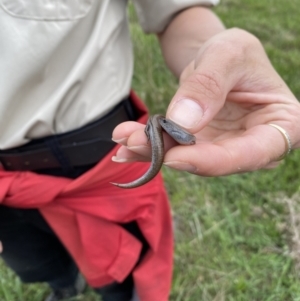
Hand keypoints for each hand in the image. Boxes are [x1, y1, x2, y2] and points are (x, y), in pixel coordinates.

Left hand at [112, 28, 299, 175]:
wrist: (218, 59)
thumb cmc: (235, 53)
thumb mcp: (228, 53)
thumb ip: (211, 84)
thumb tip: (185, 122)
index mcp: (282, 124)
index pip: (253, 154)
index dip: (215, 161)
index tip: (176, 158)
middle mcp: (254, 143)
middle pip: (214, 160)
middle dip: (172, 154)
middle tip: (134, 142)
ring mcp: (225, 148)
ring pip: (189, 158)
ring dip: (154, 151)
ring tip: (125, 138)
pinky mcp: (201, 147)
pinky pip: (175, 151)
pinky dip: (149, 149)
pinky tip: (125, 146)